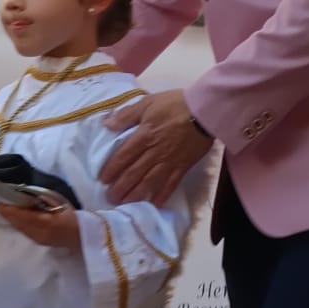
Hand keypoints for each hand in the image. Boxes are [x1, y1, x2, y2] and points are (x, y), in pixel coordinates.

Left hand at [0, 201, 80, 247]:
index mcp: (47, 223)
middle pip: (19, 224)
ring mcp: (40, 240)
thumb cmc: (76, 219)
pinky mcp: (41, 242)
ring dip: (13, 220)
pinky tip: (17, 220)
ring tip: (6, 211)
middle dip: (8, 216)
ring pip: (21, 229)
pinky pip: (26, 232)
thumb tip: (30, 198)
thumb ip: (45, 202)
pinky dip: (19, 225)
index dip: (10, 211)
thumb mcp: (62, 205)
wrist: (86, 237)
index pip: (23, 216)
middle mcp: (40, 233)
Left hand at [101, 90, 212, 205]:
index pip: (123, 156)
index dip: (112, 169)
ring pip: (149, 182)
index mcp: (144, 136)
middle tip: (111, 198)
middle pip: (134, 173)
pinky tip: (154, 204)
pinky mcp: (183, 166)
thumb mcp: (147, 103)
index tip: (102, 180)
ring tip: (126, 204)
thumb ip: (126, 115)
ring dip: (136, 194)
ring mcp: (169, 161)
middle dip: (121, 187)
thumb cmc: (175, 104)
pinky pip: (171, 184)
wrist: (205, 111)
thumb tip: (106, 124)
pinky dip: (162, 195)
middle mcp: (154, 152)